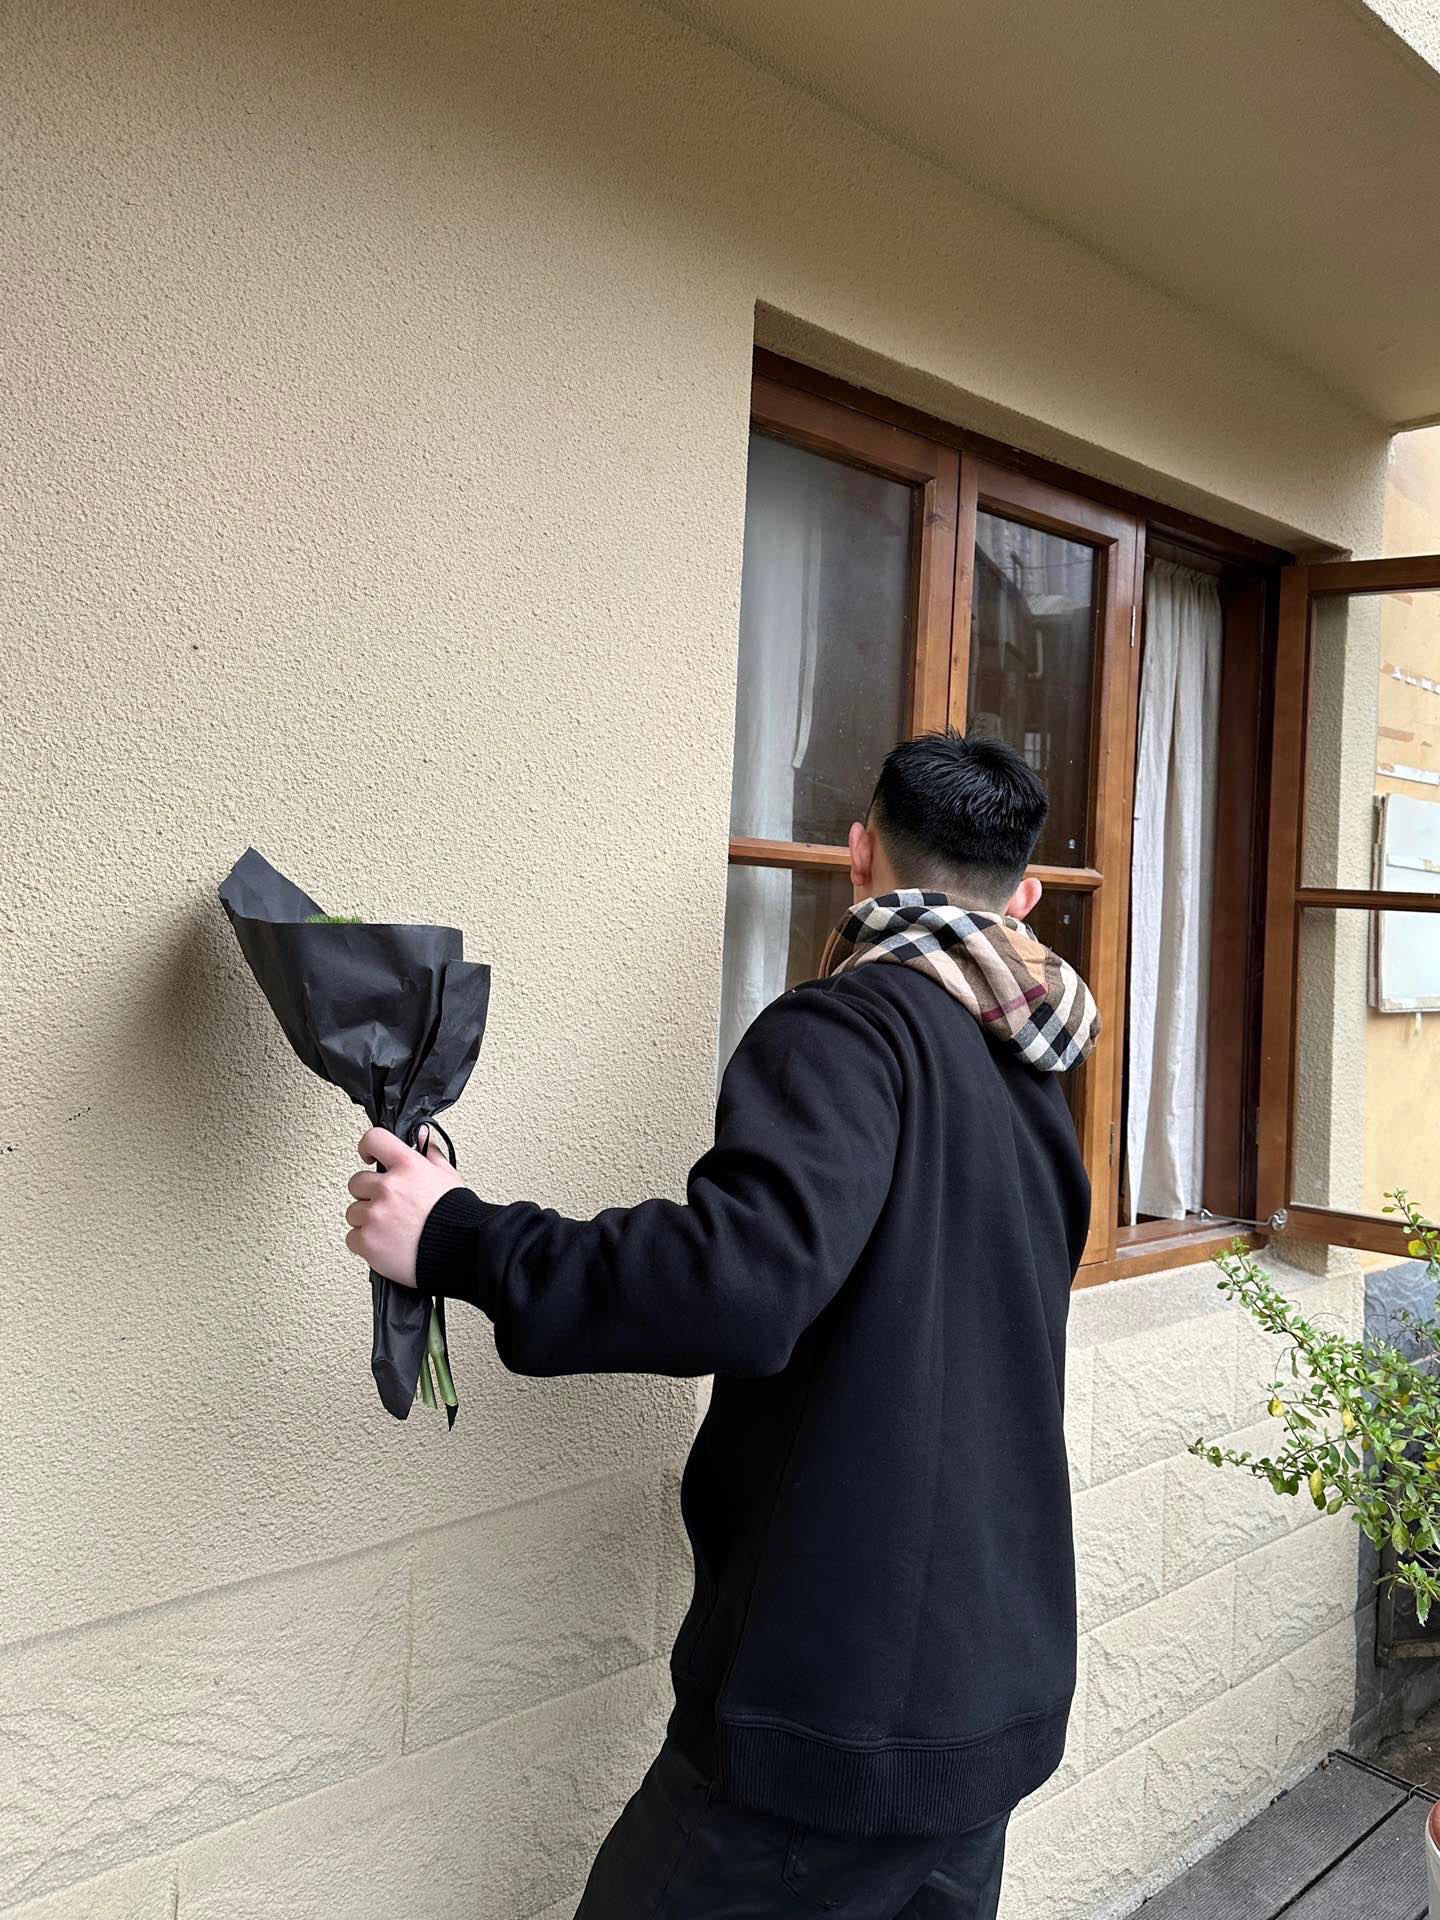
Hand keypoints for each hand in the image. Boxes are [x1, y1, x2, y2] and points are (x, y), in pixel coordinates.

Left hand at [345, 1127, 464, 1286]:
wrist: (460, 1252)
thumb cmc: (457, 1217)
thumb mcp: (449, 1177)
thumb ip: (431, 1154)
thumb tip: (421, 1136)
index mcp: (408, 1166)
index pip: (374, 1140)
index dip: (367, 1147)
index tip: (368, 1156)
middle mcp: (388, 1188)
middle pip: (356, 1182)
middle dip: (369, 1193)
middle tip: (388, 1206)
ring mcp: (375, 1215)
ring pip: (353, 1212)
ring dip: (366, 1220)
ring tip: (390, 1229)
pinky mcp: (368, 1242)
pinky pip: (352, 1238)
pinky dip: (365, 1243)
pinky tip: (385, 1244)